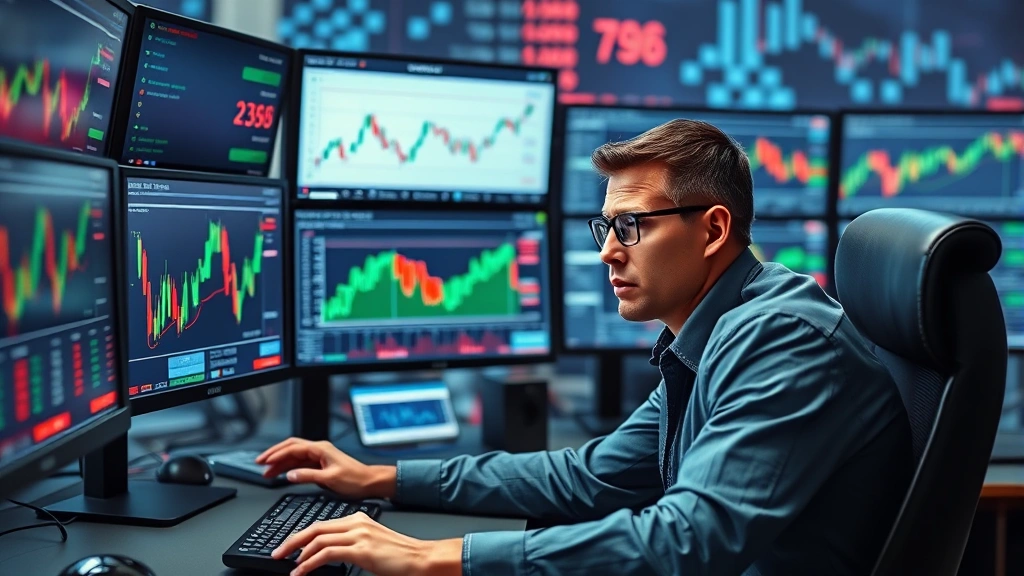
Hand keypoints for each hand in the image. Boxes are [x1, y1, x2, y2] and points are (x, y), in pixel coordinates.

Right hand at [256, 437, 396, 499]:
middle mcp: (319, 450)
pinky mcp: (321, 464)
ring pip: (294, 456)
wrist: (370, 482)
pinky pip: (300, 463)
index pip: (293, 448)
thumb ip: (308, 476)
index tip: (264, 461)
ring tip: (267, 472)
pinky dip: (289, 467)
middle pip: (291, 447)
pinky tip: (282, 474)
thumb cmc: (355, 479)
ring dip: (280, 462)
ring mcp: (320, 456)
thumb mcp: (329, 479)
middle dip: (274, 454)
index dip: (276, 454)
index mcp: (321, 449)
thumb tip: (290, 474)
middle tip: (260, 463)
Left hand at [271, 513, 462, 575]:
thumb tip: (328, 555)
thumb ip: (351, 545)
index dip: (302, 535)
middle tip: (279, 552)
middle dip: (293, 541)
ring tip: (289, 565)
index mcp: (358, 519)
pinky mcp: (361, 550)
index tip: (290, 546)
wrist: (421, 559)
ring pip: (318, 539)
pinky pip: (326, 553)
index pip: (321, 524)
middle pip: (315, 528)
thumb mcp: (372, 545)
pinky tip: (302, 571)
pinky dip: (310, 563)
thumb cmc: (400, 556)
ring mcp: (359, 535)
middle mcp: (356, 523)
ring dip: (298, 554)